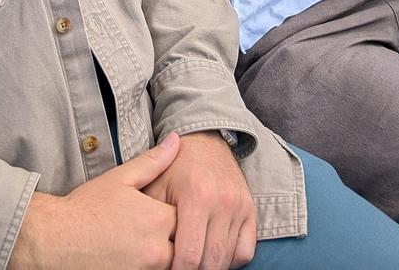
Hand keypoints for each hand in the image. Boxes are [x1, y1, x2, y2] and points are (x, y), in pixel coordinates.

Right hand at [10, 133, 180, 269]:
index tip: (163, 211)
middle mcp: (155, 250)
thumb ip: (153, 161)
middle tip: (151, 230)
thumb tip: (176, 140)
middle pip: (181, 246)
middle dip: (174, 239)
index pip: (188, 218)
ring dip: (161, 255)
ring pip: (168, 264)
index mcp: (157, 219)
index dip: (177, 214)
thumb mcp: (121, 177)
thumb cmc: (85, 208)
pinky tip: (130, 256)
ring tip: (138, 242)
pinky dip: (145, 266)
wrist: (53, 240)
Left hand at [143, 131, 256, 269]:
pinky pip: (245, 251)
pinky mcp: (250, 209)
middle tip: (180, 267)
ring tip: (194, 260)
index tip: (167, 268)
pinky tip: (213, 252)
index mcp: (196, 196)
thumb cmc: (175, 168)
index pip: (189, 255)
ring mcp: (239, 205)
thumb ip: (153, 219)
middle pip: (210, 262)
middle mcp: (222, 201)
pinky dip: (231, 259)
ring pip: (228, 259)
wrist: (204, 140)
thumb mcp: (155, 186)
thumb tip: (149, 253)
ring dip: (210, 266)